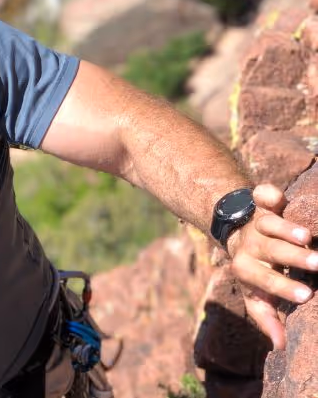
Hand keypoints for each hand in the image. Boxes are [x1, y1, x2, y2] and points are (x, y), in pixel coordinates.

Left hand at [226, 184, 316, 349]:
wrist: (233, 230)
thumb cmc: (253, 269)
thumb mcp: (256, 293)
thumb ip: (266, 316)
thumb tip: (280, 345)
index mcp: (247, 268)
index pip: (264, 280)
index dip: (282, 288)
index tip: (306, 296)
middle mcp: (252, 244)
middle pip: (270, 250)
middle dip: (293, 257)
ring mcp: (256, 222)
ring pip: (269, 223)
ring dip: (285, 228)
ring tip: (306, 236)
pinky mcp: (262, 204)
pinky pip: (261, 195)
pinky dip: (267, 193)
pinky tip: (277, 195)